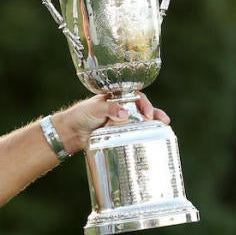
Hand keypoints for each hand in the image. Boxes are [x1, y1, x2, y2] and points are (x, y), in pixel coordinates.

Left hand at [52, 93, 170, 153]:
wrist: (71, 133)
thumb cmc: (81, 115)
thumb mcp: (95, 108)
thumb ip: (109, 109)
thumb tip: (125, 114)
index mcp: (118, 97)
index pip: (136, 96)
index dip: (144, 103)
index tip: (147, 113)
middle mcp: (122, 107)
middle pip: (142, 108)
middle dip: (154, 113)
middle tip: (162, 120)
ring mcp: (122, 121)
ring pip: (141, 120)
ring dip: (152, 123)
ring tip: (163, 126)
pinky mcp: (120, 133)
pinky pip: (133, 132)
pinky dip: (142, 134)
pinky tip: (150, 138)